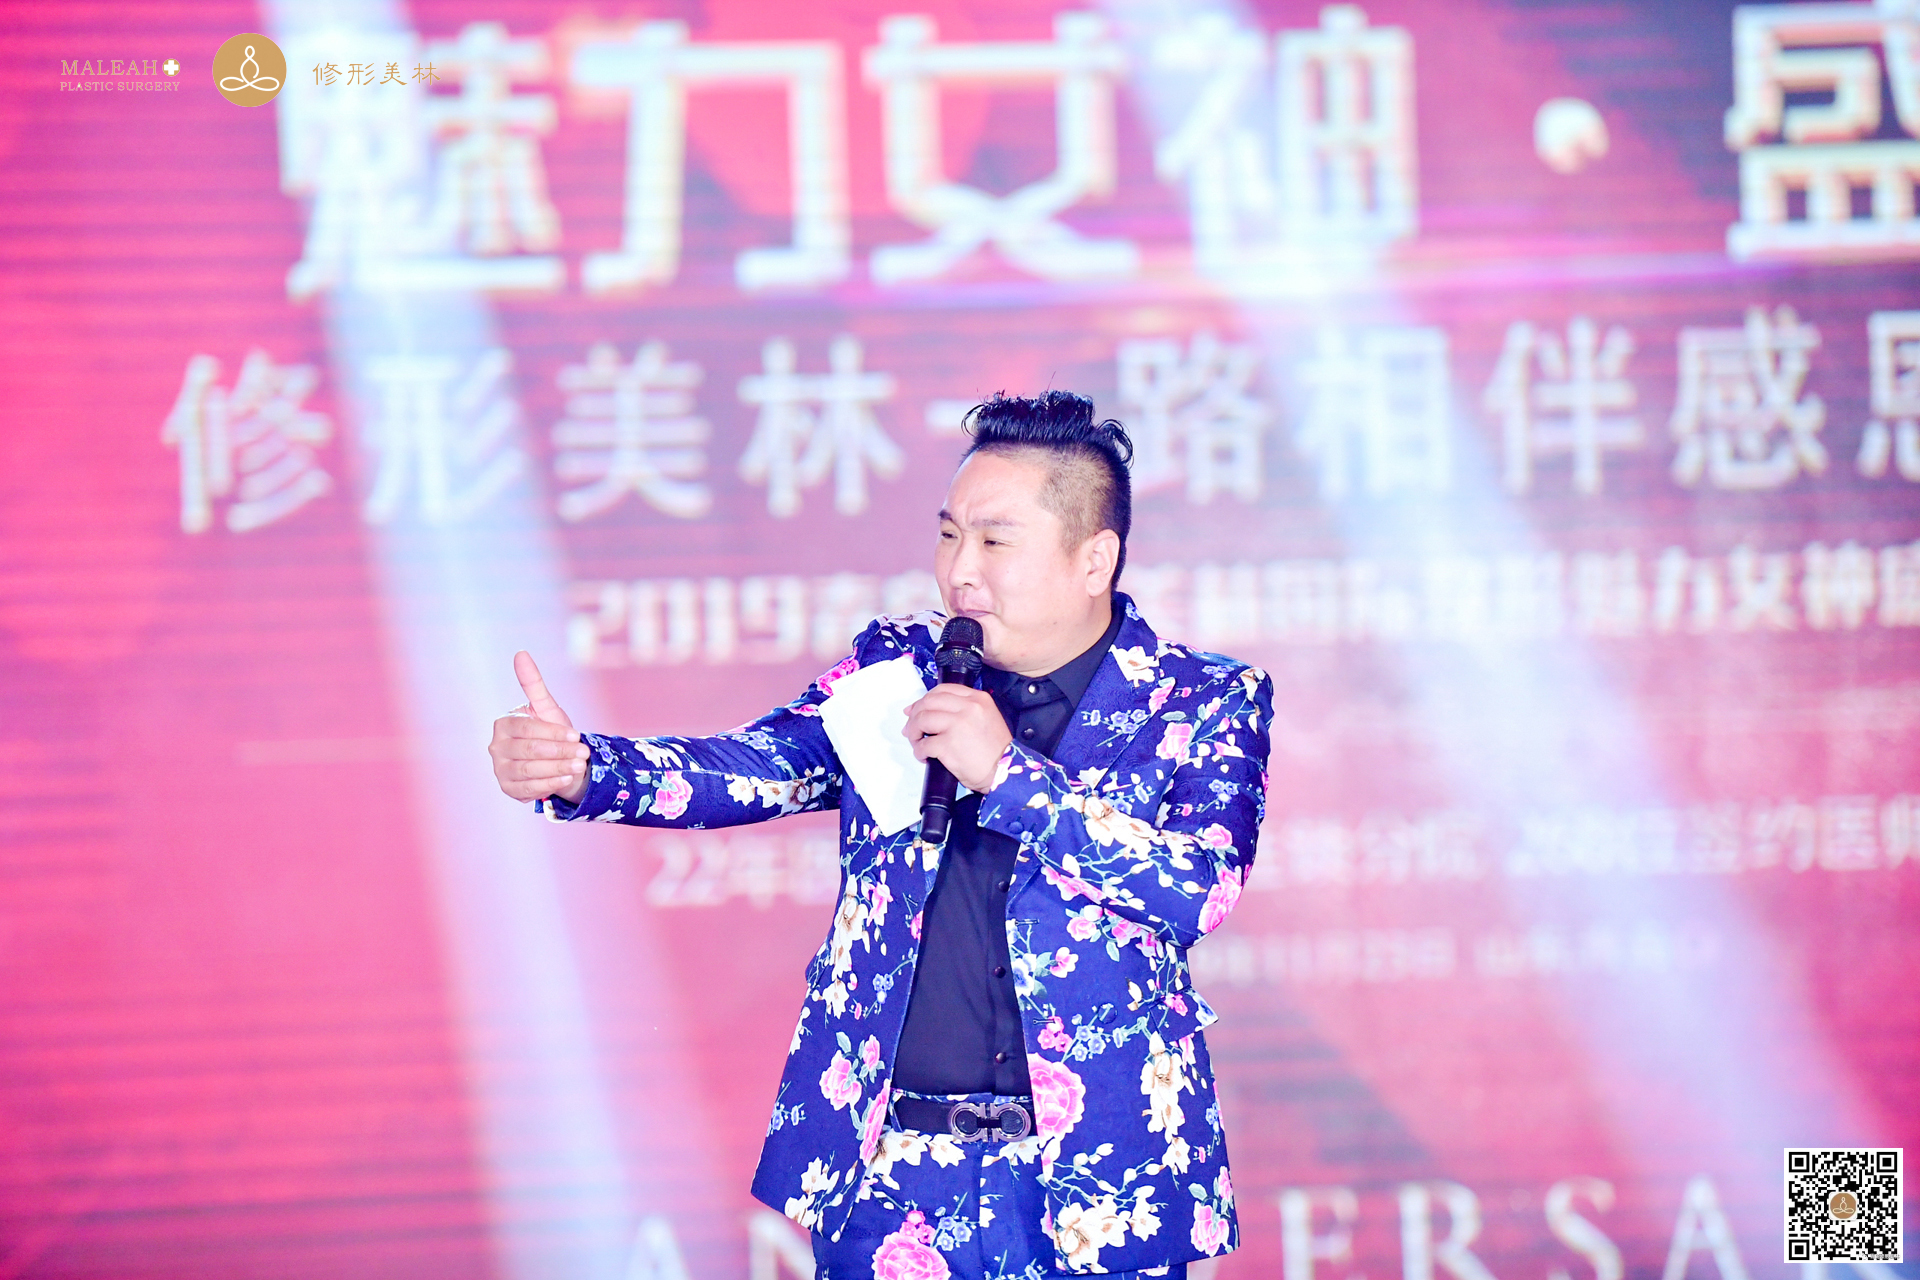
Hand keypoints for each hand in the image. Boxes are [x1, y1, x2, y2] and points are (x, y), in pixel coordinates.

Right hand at [489, 651, 588, 804]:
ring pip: (530, 770)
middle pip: (529, 751)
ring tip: (579, 766)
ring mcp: (500, 770)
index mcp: (503, 725)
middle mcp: (496, 748)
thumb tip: (520, 653)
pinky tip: (567, 779)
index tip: (577, 735)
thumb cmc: (551, 731)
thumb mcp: (546, 708)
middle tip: (583, 753)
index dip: (553, 732)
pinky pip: (528, 788)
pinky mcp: (509, 789)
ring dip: (558, 768)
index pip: (527, 729)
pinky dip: (549, 784)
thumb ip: (533, 683)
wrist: (558, 760)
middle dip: (559, 752)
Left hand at [903, 685, 1011, 794]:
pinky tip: (924, 756)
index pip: (943, 690)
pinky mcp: (949, 745)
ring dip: (914, 732)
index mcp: (978, 699)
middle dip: (915, 716)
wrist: (1006, 772)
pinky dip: (919, 751)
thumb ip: (963, 710)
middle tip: (912, 729)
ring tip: (917, 742)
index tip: (916, 710)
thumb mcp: (986, 718)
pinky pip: (924, 744)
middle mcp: (968, 708)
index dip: (925, 700)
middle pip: (928, 702)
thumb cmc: (996, 751)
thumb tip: (930, 712)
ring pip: (922, 720)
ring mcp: (957, 725)